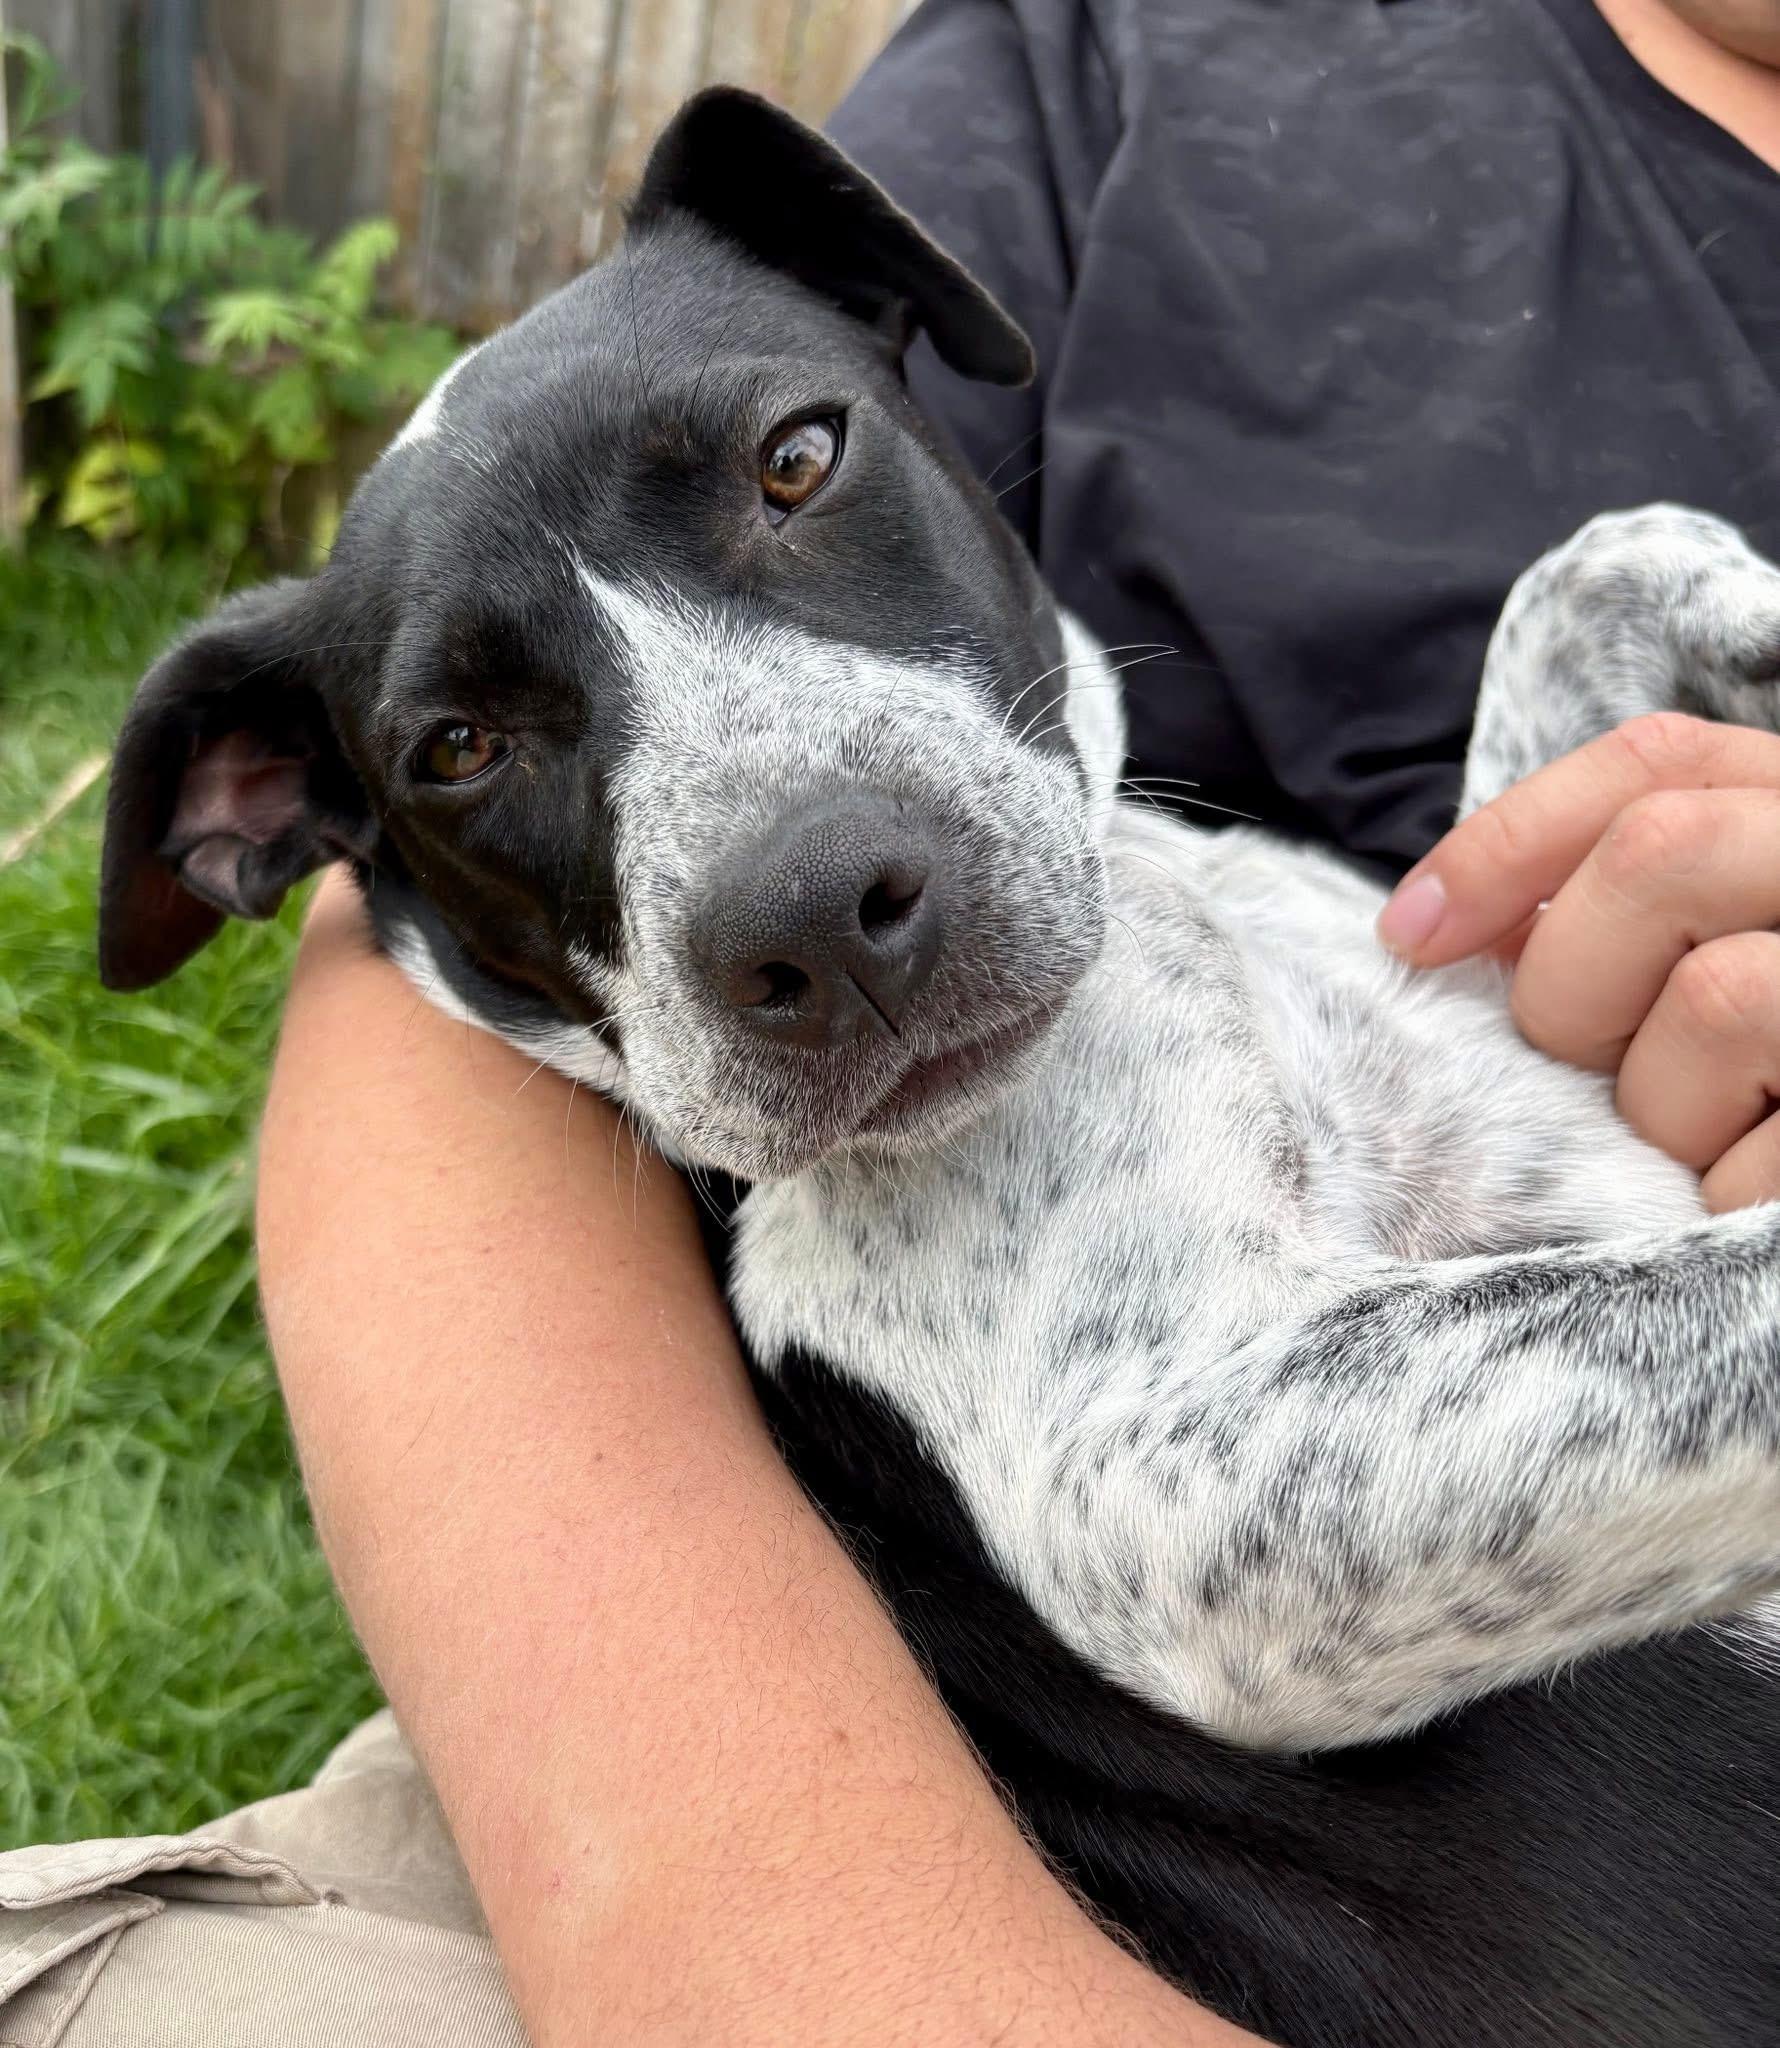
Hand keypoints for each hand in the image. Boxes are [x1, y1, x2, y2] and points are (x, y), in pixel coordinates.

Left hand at [1377, 713, 1779, 1213]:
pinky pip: (1754, 1162)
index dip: (1508, 842)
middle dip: (1573, 978)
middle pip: (1662, 853)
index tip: (1408, 935)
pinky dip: (1722, 1195)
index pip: (1656, 764)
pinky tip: (1756, 1190)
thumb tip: (1444, 927)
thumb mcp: (1728, 950)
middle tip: (1591, 1060)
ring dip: (1662, 1105)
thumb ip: (1622, 910)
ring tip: (1713, 1133)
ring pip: (1716, 1003)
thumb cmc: (1778, 1078)